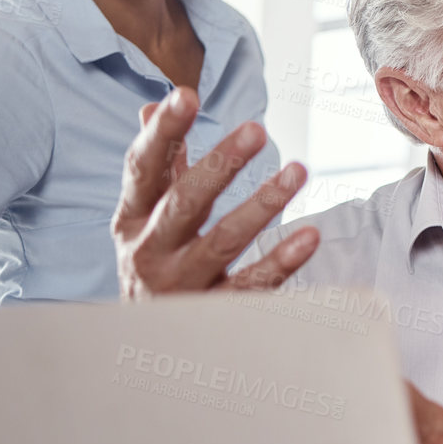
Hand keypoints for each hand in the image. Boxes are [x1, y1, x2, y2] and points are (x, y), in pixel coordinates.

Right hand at [112, 87, 317, 298]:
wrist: (140, 349)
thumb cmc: (154, 263)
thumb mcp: (144, 218)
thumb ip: (158, 165)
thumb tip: (153, 105)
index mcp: (132, 218)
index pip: (143, 168)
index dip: (162, 132)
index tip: (186, 94)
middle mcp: (149, 251)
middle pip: (184, 203)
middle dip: (219, 165)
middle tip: (256, 129)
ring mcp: (180, 286)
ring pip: (222, 242)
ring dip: (262, 205)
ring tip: (299, 171)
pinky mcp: (213, 314)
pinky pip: (251, 286)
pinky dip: (282, 261)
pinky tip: (310, 236)